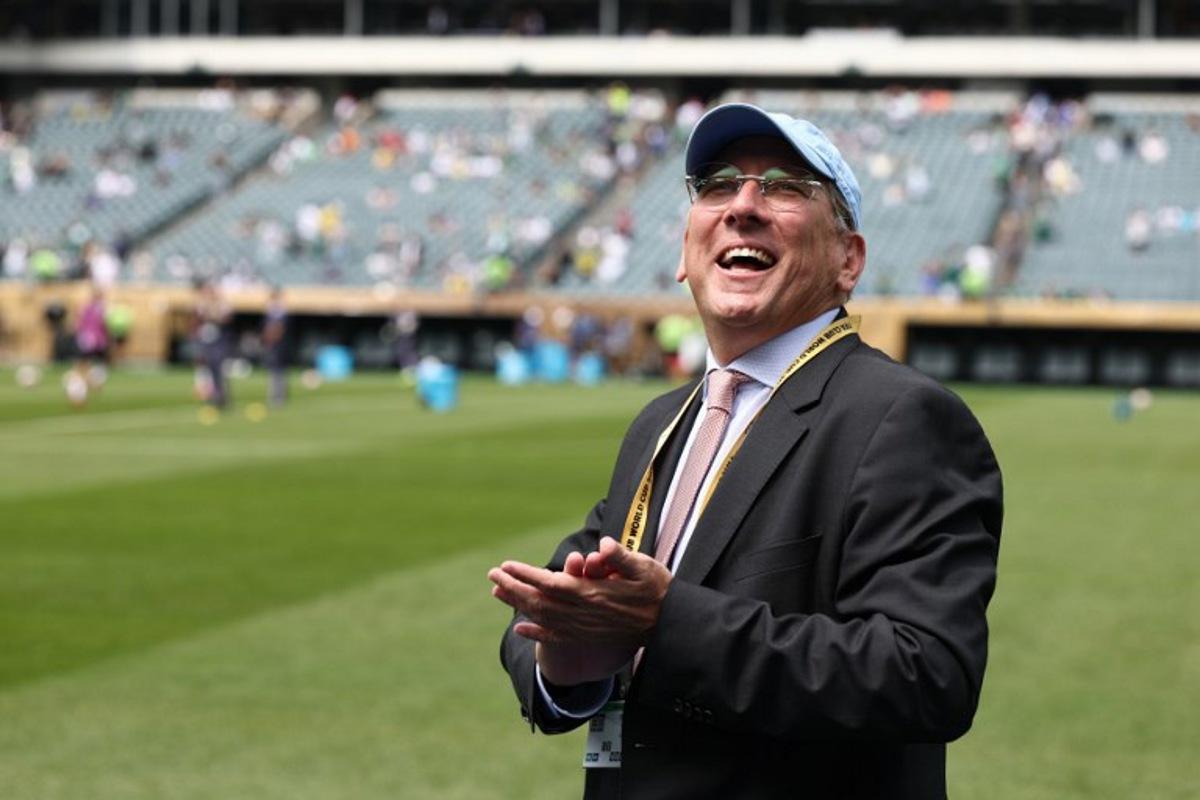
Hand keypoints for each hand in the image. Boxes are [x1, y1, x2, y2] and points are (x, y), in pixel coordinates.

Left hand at [489, 537, 671, 683]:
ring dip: (518, 605)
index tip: (506, 566)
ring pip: (543, 617)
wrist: (668, 624)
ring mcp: (583, 627)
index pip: (550, 583)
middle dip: (513, 588)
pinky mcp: (587, 636)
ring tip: (498, 594)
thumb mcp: (644, 567)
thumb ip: (621, 557)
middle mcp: (582, 613)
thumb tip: (603, 546)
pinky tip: (519, 628)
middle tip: (492, 576)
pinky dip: (535, 633)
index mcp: (592, 593)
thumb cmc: (657, 590)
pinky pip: (555, 637)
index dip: (525, 575)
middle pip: (539, 601)